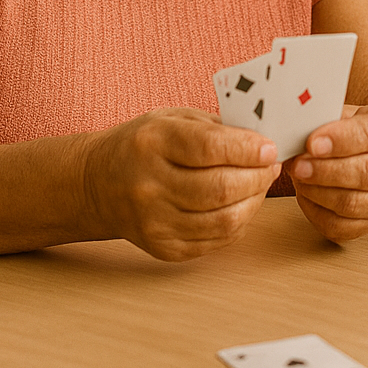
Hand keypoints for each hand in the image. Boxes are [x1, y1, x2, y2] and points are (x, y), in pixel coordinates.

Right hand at [84, 107, 281, 260]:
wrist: (96, 184)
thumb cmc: (144, 145)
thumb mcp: (173, 120)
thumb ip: (217, 128)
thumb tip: (263, 142)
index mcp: (152, 143)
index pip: (210, 148)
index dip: (248, 150)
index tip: (270, 148)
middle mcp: (149, 185)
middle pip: (221, 188)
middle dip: (258, 177)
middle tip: (271, 166)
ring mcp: (154, 221)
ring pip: (224, 219)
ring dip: (254, 201)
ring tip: (259, 184)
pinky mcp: (163, 247)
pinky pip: (216, 240)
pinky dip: (238, 222)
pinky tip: (239, 204)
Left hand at [289, 104, 367, 241]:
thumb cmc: (350, 132)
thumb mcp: (341, 114)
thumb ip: (322, 120)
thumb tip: (294, 130)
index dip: (340, 140)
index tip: (312, 143)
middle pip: (365, 174)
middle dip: (326, 171)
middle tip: (299, 165)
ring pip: (352, 204)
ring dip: (318, 193)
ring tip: (299, 179)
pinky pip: (341, 227)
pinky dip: (317, 213)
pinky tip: (306, 196)